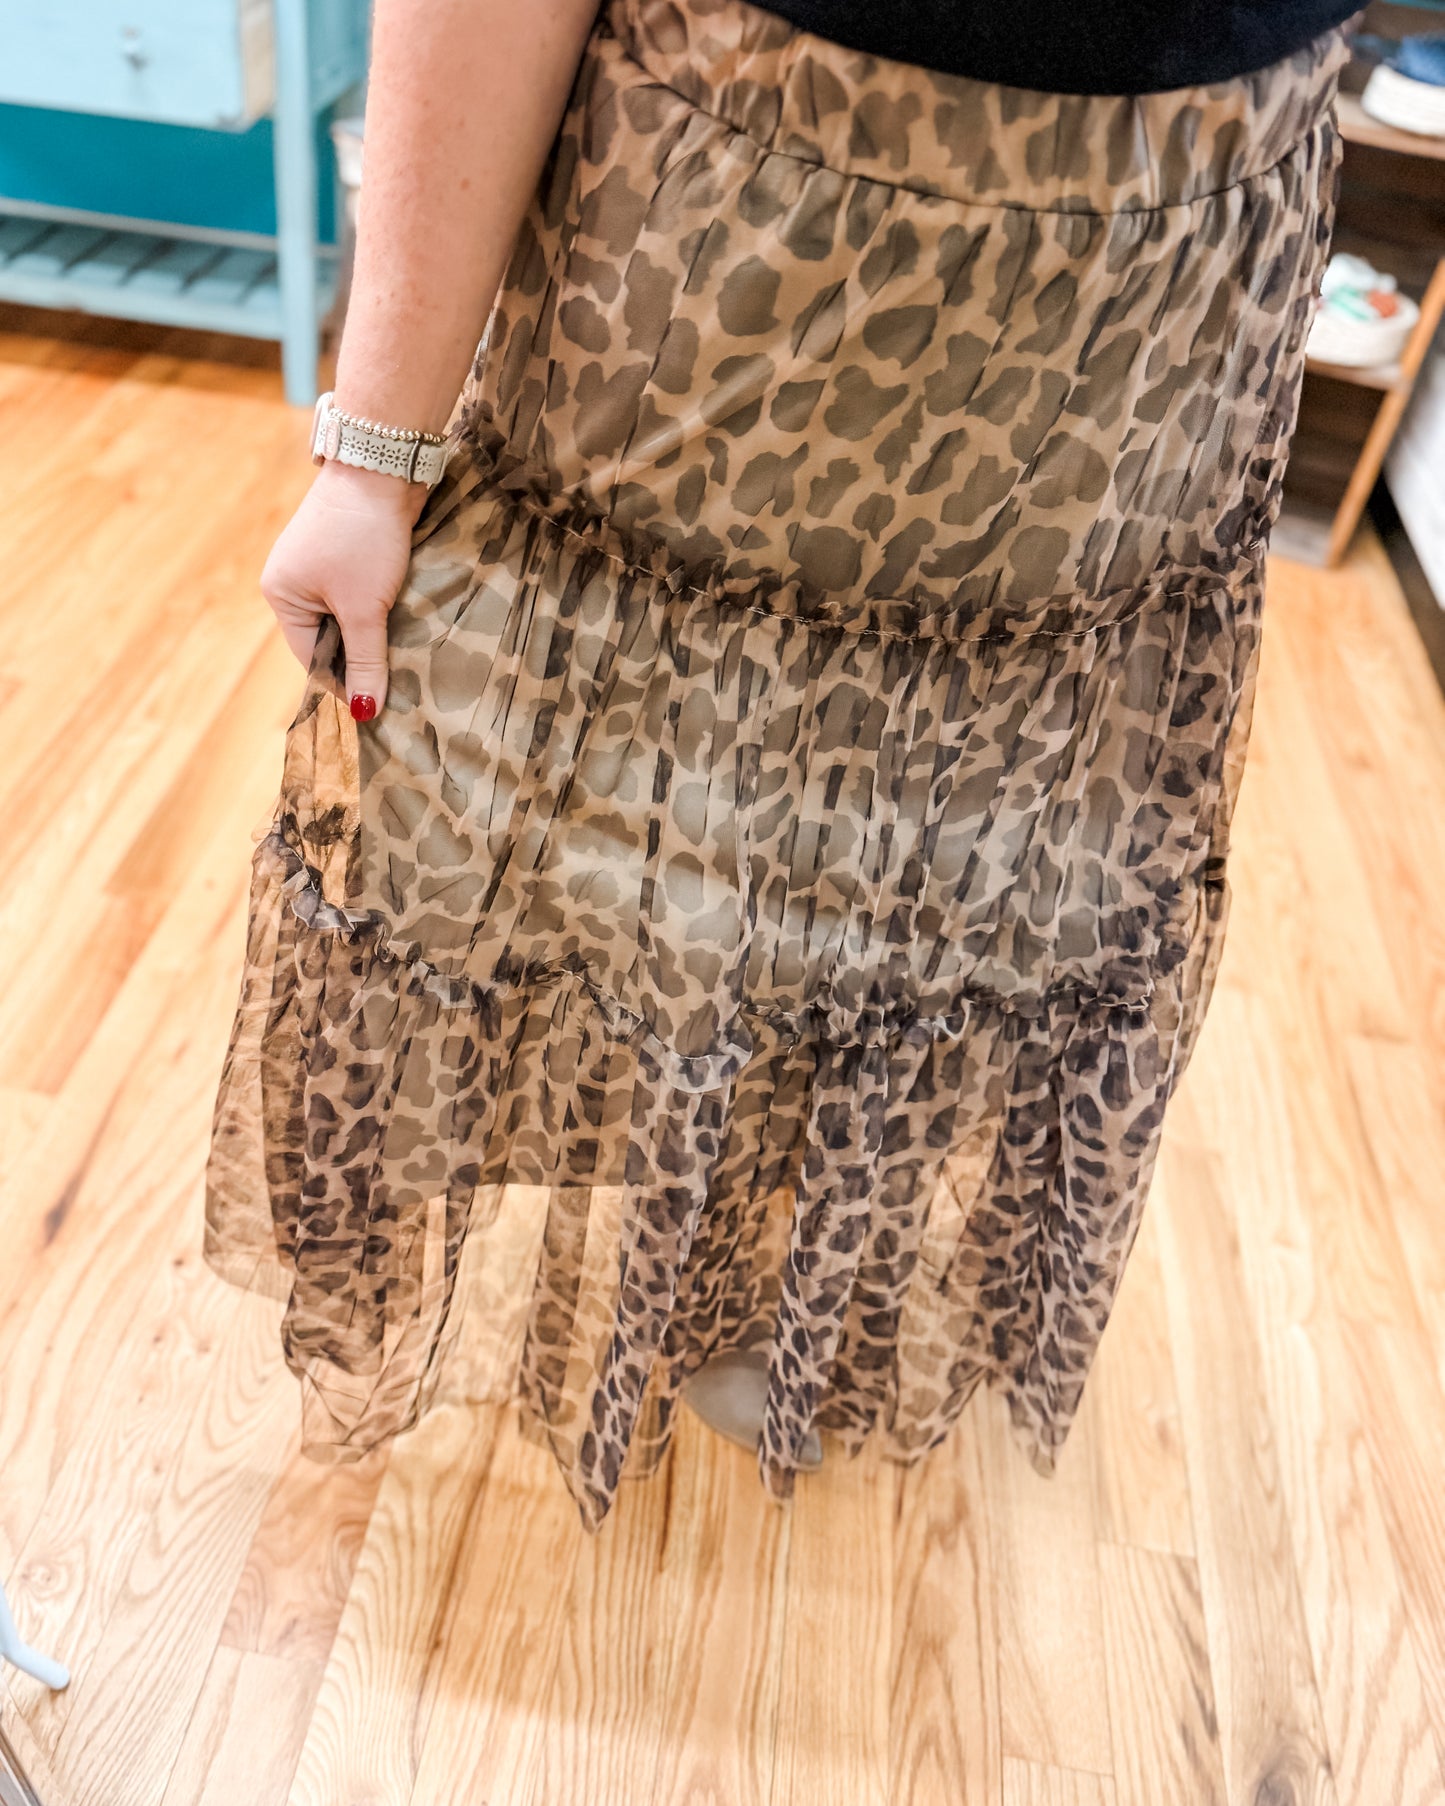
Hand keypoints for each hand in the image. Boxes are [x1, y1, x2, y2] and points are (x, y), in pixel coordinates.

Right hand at [260, 460, 428, 717]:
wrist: (381, 466)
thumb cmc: (364, 538)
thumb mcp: (364, 607)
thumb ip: (364, 660)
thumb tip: (363, 712)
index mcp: (282, 596)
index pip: (311, 658)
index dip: (343, 682)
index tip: (377, 707)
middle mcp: (294, 581)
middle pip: (329, 639)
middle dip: (361, 658)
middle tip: (397, 685)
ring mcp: (320, 564)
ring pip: (349, 617)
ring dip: (374, 634)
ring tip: (403, 655)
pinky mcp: (347, 550)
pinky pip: (361, 595)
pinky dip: (380, 609)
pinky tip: (404, 620)